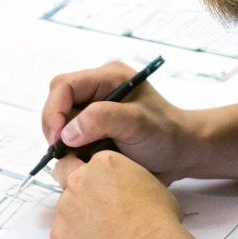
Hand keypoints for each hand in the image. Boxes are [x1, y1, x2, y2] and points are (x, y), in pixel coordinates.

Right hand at [41, 62, 201, 182]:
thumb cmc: (167, 135)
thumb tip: (67, 133)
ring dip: (63, 142)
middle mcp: (97, 89)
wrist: (182, 154)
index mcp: (108, 77)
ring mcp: (94, 109)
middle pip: (58, 102)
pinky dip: (71, 151)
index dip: (55, 111)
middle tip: (63, 152)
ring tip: (79, 158)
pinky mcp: (93, 128)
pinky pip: (69, 137)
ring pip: (61, 122)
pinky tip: (85, 161)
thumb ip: (102, 120)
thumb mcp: (138, 124)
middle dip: (56, 128)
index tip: (58, 140)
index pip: (64, 86)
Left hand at [49, 150, 185, 238]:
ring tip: (102, 232)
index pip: (87, 160)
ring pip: (65, 207)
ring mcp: (65, 206)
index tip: (101, 186)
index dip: (94, 174)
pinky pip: (61, 232)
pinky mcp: (59, 232)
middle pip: (65, 175)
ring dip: (77, 215)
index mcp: (102, 162)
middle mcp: (78, 179)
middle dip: (76, 187)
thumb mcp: (149, 182)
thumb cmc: (157, 218)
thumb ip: (125, 177)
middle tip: (94, 206)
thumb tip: (123, 187)